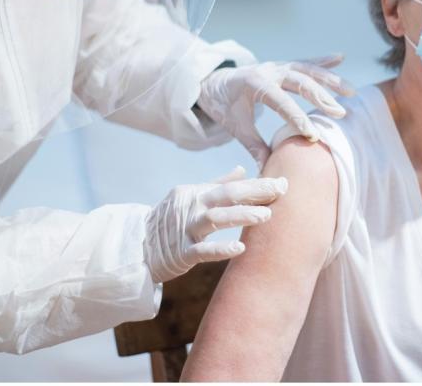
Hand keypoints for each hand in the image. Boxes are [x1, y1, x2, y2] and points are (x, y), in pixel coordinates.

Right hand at [145, 166, 286, 282]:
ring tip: (267, 216)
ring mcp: (185, 229)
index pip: (232, 186)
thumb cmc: (170, 220)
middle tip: (281, 191)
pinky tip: (241, 248)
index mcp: (196, 193)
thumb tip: (242, 169)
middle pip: (226, 196)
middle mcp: (191, 207)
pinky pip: (202, 250)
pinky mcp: (181, 252)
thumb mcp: (191, 197)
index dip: (257, 185)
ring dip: (241, 216)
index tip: (283, 183)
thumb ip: (216, 184)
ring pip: (215, 219)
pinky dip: (220, 249)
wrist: (138, 246)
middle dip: (255, 193)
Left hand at [197, 54, 355, 167]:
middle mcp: (268, 70)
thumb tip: (268, 170)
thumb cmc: (224, 106)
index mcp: (253, 84)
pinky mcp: (282, 66)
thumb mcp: (235, 127)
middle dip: (320, 97)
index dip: (296, 118)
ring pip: (307, 70)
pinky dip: (323, 61)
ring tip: (350, 92)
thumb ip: (253, 146)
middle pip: (298, 81)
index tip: (313, 135)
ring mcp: (277, 66)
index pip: (279, 101)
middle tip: (340, 113)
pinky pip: (305, 63)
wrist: (213, 82)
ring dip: (329, 80)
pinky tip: (341, 57)